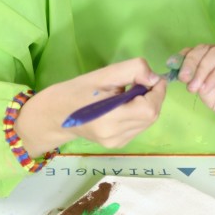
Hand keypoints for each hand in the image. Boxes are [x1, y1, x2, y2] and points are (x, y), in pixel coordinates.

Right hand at [16, 58, 166, 155]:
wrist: (56, 114)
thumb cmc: (77, 90)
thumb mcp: (104, 74)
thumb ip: (133, 70)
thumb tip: (154, 78)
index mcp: (110, 118)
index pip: (149, 109)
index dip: (157, 92)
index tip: (153, 78)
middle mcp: (116, 135)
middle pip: (151, 116)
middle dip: (153, 97)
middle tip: (140, 83)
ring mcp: (117, 142)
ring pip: (147, 122)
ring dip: (146, 105)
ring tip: (128, 95)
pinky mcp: (118, 144)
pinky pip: (138, 127)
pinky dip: (139, 114)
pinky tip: (124, 107)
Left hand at [178, 44, 214, 146]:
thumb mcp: (207, 93)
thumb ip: (195, 81)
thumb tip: (181, 73)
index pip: (196, 50)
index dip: (183, 58)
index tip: (173, 71)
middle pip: (203, 49)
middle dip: (189, 63)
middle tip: (183, 80)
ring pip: (214, 54)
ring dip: (201, 71)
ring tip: (194, 88)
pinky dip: (213, 76)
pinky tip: (206, 88)